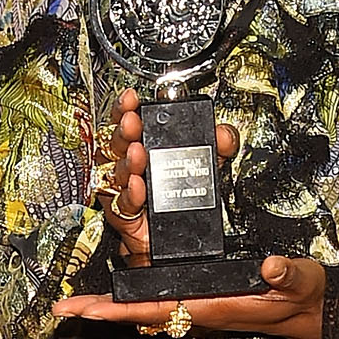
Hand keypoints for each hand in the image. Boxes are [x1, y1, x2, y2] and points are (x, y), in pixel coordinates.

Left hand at [76, 93, 327, 338]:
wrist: (308, 314)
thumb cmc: (303, 299)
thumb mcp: (302, 283)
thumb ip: (287, 275)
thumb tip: (269, 266)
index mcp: (214, 306)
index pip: (160, 309)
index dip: (124, 310)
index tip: (90, 312)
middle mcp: (197, 308)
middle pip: (139, 312)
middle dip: (100, 311)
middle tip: (62, 310)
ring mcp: (196, 304)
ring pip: (144, 307)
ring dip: (109, 304)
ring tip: (73, 304)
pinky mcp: (200, 296)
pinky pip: (158, 299)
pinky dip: (132, 296)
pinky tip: (113, 293)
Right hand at [96, 87, 228, 269]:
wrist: (184, 240)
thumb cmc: (187, 199)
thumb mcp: (210, 164)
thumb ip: (219, 144)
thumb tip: (224, 132)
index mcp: (145, 148)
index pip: (128, 123)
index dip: (125, 109)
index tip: (131, 98)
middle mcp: (130, 167)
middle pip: (114, 145)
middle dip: (122, 132)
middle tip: (132, 123)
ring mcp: (125, 192)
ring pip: (114, 174)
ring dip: (125, 162)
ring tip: (137, 154)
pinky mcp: (126, 217)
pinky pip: (121, 206)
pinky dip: (129, 195)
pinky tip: (138, 186)